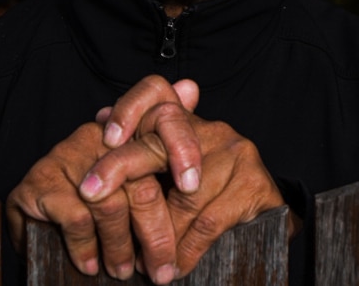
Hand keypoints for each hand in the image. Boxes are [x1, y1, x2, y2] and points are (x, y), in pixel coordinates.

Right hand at [6, 76, 199, 283]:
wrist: (34, 218)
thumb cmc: (95, 202)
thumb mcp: (137, 177)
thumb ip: (168, 144)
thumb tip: (191, 86)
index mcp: (123, 128)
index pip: (161, 116)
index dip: (181, 146)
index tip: (193, 186)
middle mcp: (95, 134)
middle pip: (140, 167)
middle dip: (157, 226)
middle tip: (163, 267)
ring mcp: (66, 155)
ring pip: (111, 202)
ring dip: (121, 246)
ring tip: (125, 272)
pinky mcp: (40, 182)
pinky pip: (78, 218)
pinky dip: (88, 248)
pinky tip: (92, 265)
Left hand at [82, 90, 291, 277]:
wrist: (267, 214)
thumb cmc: (210, 195)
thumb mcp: (172, 171)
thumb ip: (142, 147)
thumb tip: (100, 114)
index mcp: (189, 122)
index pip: (154, 94)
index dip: (126, 111)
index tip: (102, 137)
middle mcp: (212, 129)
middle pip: (159, 142)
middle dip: (118, 170)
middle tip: (91, 196)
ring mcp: (236, 152)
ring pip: (183, 196)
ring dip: (158, 235)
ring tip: (142, 260)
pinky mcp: (253, 182)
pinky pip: (208, 220)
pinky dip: (187, 248)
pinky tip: (176, 265)